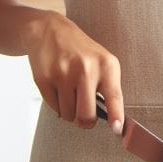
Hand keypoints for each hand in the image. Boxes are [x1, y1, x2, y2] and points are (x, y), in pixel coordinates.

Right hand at [22, 10, 123, 131]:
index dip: (116, 117)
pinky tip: (58, 87)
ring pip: (68, 115)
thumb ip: (108, 88)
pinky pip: (54, 108)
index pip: (114, 97)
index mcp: (106, 65)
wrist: (49, 31)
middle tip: (83, 114)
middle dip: (84, 121)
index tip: (117, 130)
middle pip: (86, 116)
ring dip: (69, 111)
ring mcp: (64, 74)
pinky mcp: (45, 79)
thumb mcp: (102, 62)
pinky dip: (57, 104)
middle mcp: (86, 69)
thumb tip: (113, 121)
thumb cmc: (80, 50)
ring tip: (69, 91)